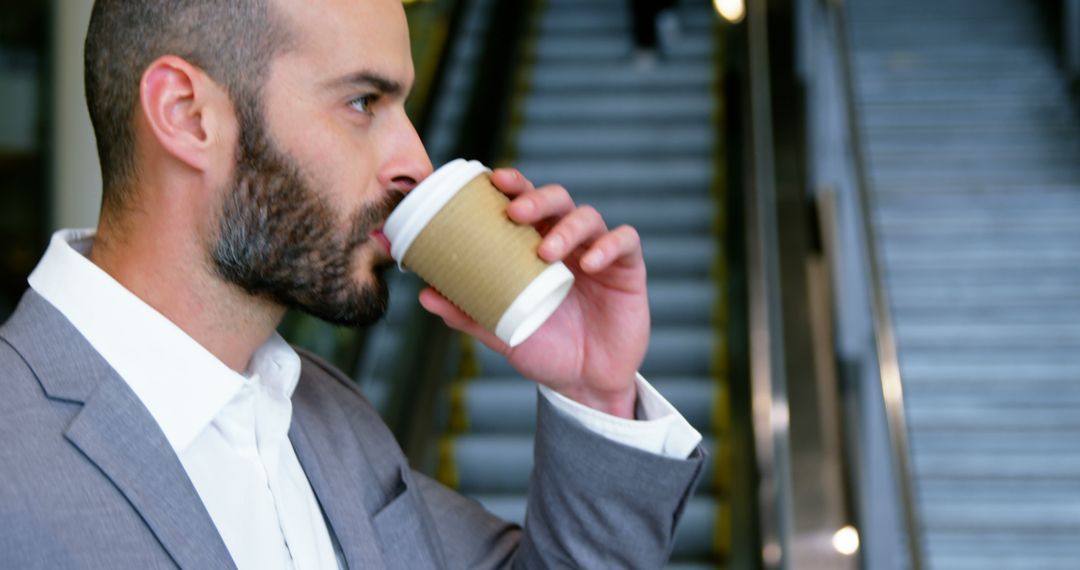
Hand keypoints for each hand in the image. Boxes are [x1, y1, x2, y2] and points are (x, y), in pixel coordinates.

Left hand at [418, 168, 648, 418]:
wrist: (585, 384)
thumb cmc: (545, 349)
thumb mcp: (502, 331)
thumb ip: (467, 312)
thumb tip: (424, 294)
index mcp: (535, 247)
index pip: (524, 203)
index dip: (511, 185)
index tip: (492, 180)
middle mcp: (567, 242)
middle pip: (556, 199)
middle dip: (536, 197)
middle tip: (515, 212)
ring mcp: (599, 253)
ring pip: (588, 216)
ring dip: (566, 227)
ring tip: (547, 251)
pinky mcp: (628, 269)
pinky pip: (625, 242)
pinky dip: (608, 245)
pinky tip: (590, 263)